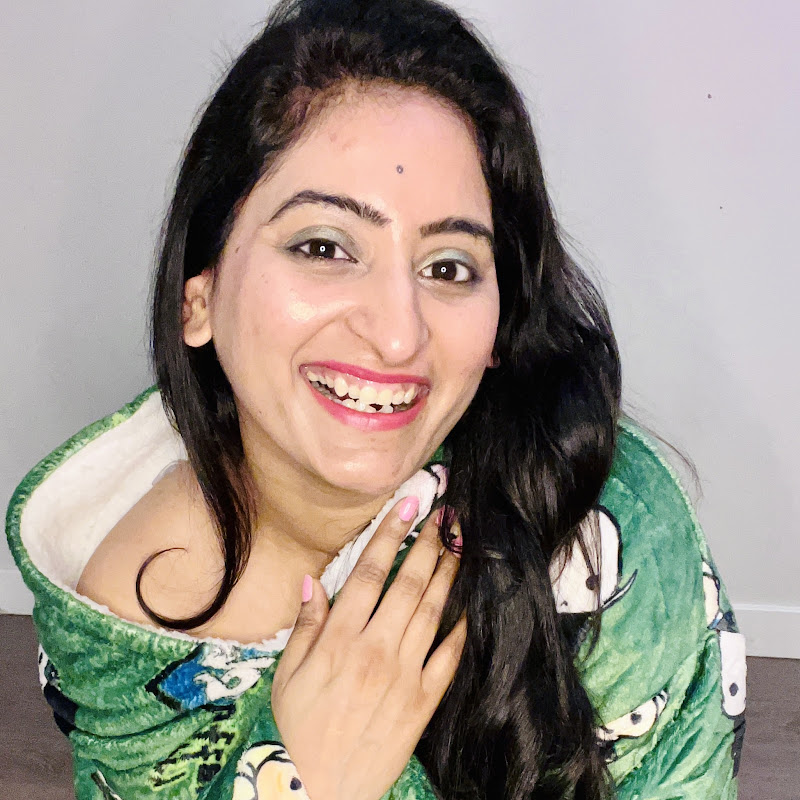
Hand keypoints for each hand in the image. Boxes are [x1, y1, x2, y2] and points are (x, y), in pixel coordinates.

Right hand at [271, 497, 465, 799]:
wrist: (316, 790)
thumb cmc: (297, 728)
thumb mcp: (288, 674)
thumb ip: (305, 625)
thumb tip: (314, 581)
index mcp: (339, 639)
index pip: (369, 573)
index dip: (390, 535)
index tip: (408, 506)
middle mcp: (375, 649)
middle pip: (407, 584)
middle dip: (429, 544)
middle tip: (446, 516)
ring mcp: (403, 676)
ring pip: (431, 612)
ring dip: (448, 575)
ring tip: (460, 546)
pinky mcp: (422, 702)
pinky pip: (447, 659)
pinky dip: (460, 631)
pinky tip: (469, 607)